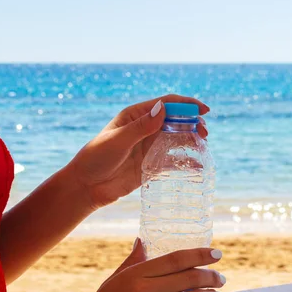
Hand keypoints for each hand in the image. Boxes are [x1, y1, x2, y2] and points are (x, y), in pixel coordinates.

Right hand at [62, 241, 224, 291]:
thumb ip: (131, 263)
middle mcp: (146, 290)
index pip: (175, 259)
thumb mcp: (112, 283)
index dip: (200, 254)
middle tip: (221, 279)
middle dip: (211, 276)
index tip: (216, 254)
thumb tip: (142, 241)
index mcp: (135, 275)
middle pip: (190, 276)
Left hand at [67, 95, 209, 208]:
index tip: (203, 110)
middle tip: (205, 132)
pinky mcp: (152, 165)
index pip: (166, 104)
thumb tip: (162, 108)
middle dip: (193, 123)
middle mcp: (145, 129)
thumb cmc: (95, 159)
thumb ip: (140, 127)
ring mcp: (149, 147)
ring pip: (177, 139)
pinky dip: (186, 162)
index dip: (186, 105)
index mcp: (136, 116)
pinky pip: (173, 161)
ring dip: (192, 140)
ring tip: (203, 146)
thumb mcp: (117, 141)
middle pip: (175, 121)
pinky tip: (198, 166)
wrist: (86, 187)